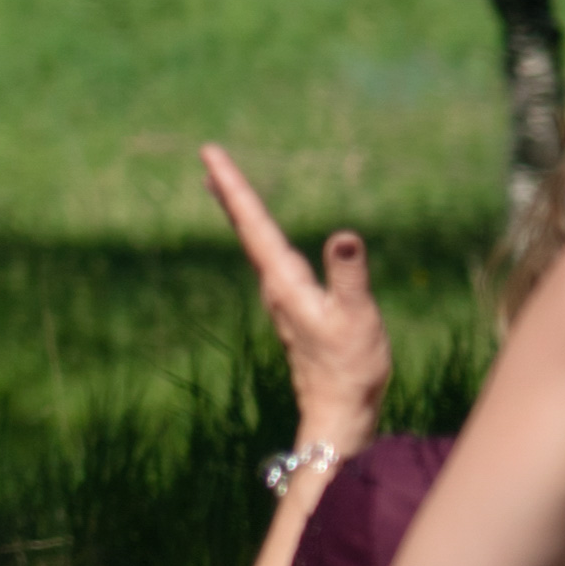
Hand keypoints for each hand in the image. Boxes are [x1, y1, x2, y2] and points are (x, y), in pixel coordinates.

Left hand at [195, 142, 389, 452]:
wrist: (340, 411)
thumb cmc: (350, 367)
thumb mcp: (356, 317)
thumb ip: (349, 275)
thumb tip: (343, 235)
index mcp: (283, 281)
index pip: (253, 223)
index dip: (233, 185)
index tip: (209, 154)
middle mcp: (274, 286)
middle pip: (246, 228)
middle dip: (229, 191)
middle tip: (208, 158)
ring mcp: (281, 298)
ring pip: (255, 243)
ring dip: (240, 212)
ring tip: (223, 185)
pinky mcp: (293, 309)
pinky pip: (269, 259)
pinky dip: (259, 235)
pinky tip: (262, 236)